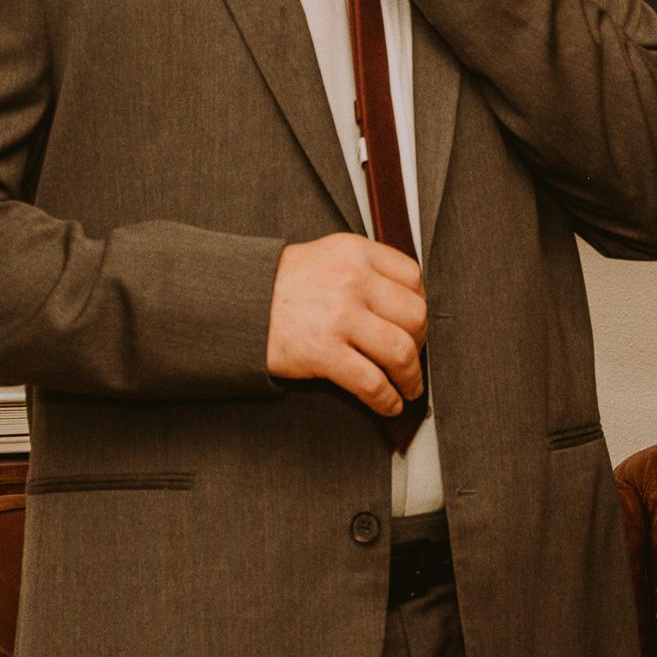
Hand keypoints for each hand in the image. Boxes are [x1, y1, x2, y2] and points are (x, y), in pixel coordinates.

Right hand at [265, 233, 427, 414]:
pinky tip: (389, 403)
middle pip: (414, 316)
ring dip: (411, 377)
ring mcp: (339, 317)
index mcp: (356, 253)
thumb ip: (366, 268)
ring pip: (400, 351)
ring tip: (409, 387)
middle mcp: (352, 281)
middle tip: (414, 356)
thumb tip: (406, 301)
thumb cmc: (283, 284)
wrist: (235, 301)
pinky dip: (387, 399)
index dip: (420, 304)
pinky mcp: (323, 352)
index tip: (416, 322)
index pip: (412, 277)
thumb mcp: (328, 256)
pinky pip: (371, 382)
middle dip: (421, 342)